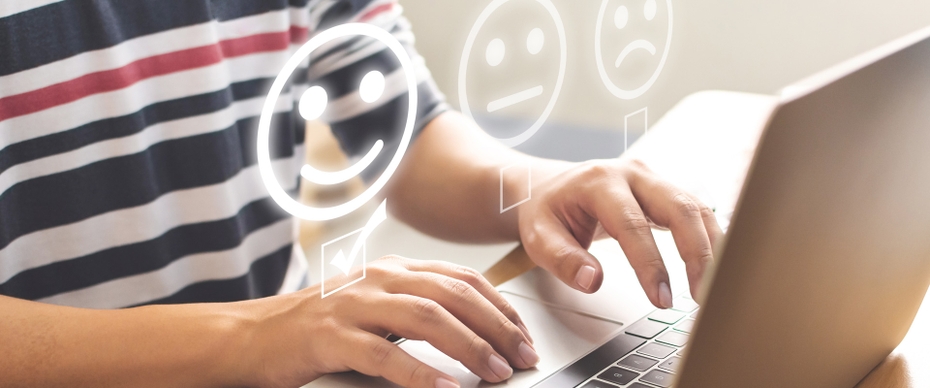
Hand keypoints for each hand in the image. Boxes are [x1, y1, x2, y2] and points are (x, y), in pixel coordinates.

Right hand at [241, 256, 537, 387]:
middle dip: (497, 327)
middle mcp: (379, 278)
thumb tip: (477, 335)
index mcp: (394, 269)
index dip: (500, 307)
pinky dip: (420, 374)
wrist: (252, 335)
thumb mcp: (375, 306)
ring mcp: (354, 305)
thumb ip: (418, 310)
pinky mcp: (331, 337)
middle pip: (453, 294)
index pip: (462, 279)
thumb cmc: (320, 326)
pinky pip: (385, 355)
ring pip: (427, 318)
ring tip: (496, 373)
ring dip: (470, 347)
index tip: (524, 335)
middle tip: (523, 357)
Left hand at [516, 159, 722, 307]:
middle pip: (679, 207)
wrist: (548, 188)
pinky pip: (696, 211)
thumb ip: (563, 260)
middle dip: (697, 254)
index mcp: (599, 181)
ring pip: (696, 207)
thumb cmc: (545, 212)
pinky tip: (716, 266)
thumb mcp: (538, 237)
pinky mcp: (664, 190)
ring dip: (711, 248)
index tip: (661, 299)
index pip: (633, 224)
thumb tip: (593, 281)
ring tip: (713, 287)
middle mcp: (631, 173)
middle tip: (702, 295)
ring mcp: (652, 179)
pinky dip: (710, 239)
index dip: (651, 264)